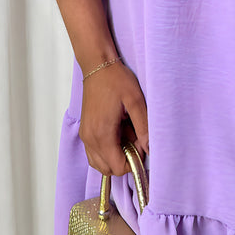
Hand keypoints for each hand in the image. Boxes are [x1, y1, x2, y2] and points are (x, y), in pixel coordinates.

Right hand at [79, 59, 148, 175]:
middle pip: (108, 169)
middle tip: (135, 138)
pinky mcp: (85, 131)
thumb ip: (143, 127)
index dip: (133, 160)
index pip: (117, 167)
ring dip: (115, 156)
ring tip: (126, 134)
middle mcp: (90, 138)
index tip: (141, 143)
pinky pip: (94, 153)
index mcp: (102, 133)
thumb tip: (149, 148)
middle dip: (125, 159)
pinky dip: (107, 151)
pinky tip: (118, 132)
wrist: (98, 65)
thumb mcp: (135, 101)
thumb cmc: (116, 79)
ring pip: (100, 164)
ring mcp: (85, 136)